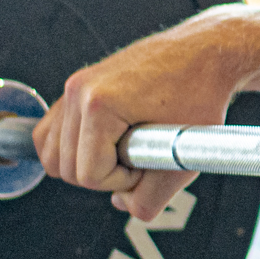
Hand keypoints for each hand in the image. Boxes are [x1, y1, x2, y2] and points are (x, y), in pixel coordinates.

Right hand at [33, 9, 246, 221]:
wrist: (207, 53)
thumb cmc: (202, 91)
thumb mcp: (186, 153)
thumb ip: (154, 195)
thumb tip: (125, 205)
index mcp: (99, 104)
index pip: (88, 175)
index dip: (122, 181)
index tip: (149, 162)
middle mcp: (79, 91)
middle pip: (65, 168)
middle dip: (105, 174)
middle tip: (140, 157)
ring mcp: (75, 86)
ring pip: (52, 154)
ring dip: (87, 163)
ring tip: (125, 150)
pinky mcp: (78, 86)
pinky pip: (52, 132)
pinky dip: (73, 148)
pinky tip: (107, 144)